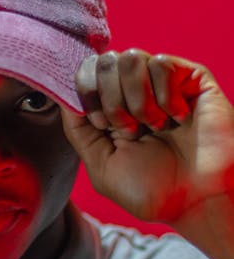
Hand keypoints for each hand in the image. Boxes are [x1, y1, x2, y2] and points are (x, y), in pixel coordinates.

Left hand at [61, 49, 233, 224]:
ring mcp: (162, 82)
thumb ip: (77, 129)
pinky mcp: (191, 77)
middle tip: (132, 131)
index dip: (87, 95)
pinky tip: (177, 117)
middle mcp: (134, 91)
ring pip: (130, 58)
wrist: (196, 200)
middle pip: (102, 62)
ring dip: (138, 100)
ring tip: (155, 126)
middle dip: (111, 102)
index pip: (84, 73)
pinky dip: (164, 95)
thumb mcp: (100, 165)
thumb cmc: (153, 191)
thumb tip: (63, 92)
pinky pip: (161, 62)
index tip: (102, 126)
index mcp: (110, 109)